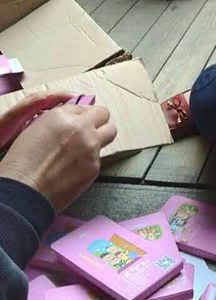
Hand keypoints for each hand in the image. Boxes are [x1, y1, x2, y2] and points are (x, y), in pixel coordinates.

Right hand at [0, 101, 116, 211]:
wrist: (24, 192)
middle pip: (103, 114)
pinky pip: (100, 157)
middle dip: (97, 120)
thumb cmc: (21, 164)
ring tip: (85, 148)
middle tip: (90, 129)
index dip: (81, 115)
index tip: (80, 121)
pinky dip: (90, 161)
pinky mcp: (95, 166)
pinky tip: (75, 168)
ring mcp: (91, 146)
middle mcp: (80, 127)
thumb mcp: (34, 129)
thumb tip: (71, 119)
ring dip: (100, 137)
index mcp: (62, 115)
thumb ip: (58, 120)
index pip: (84, 107)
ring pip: (109, 133)